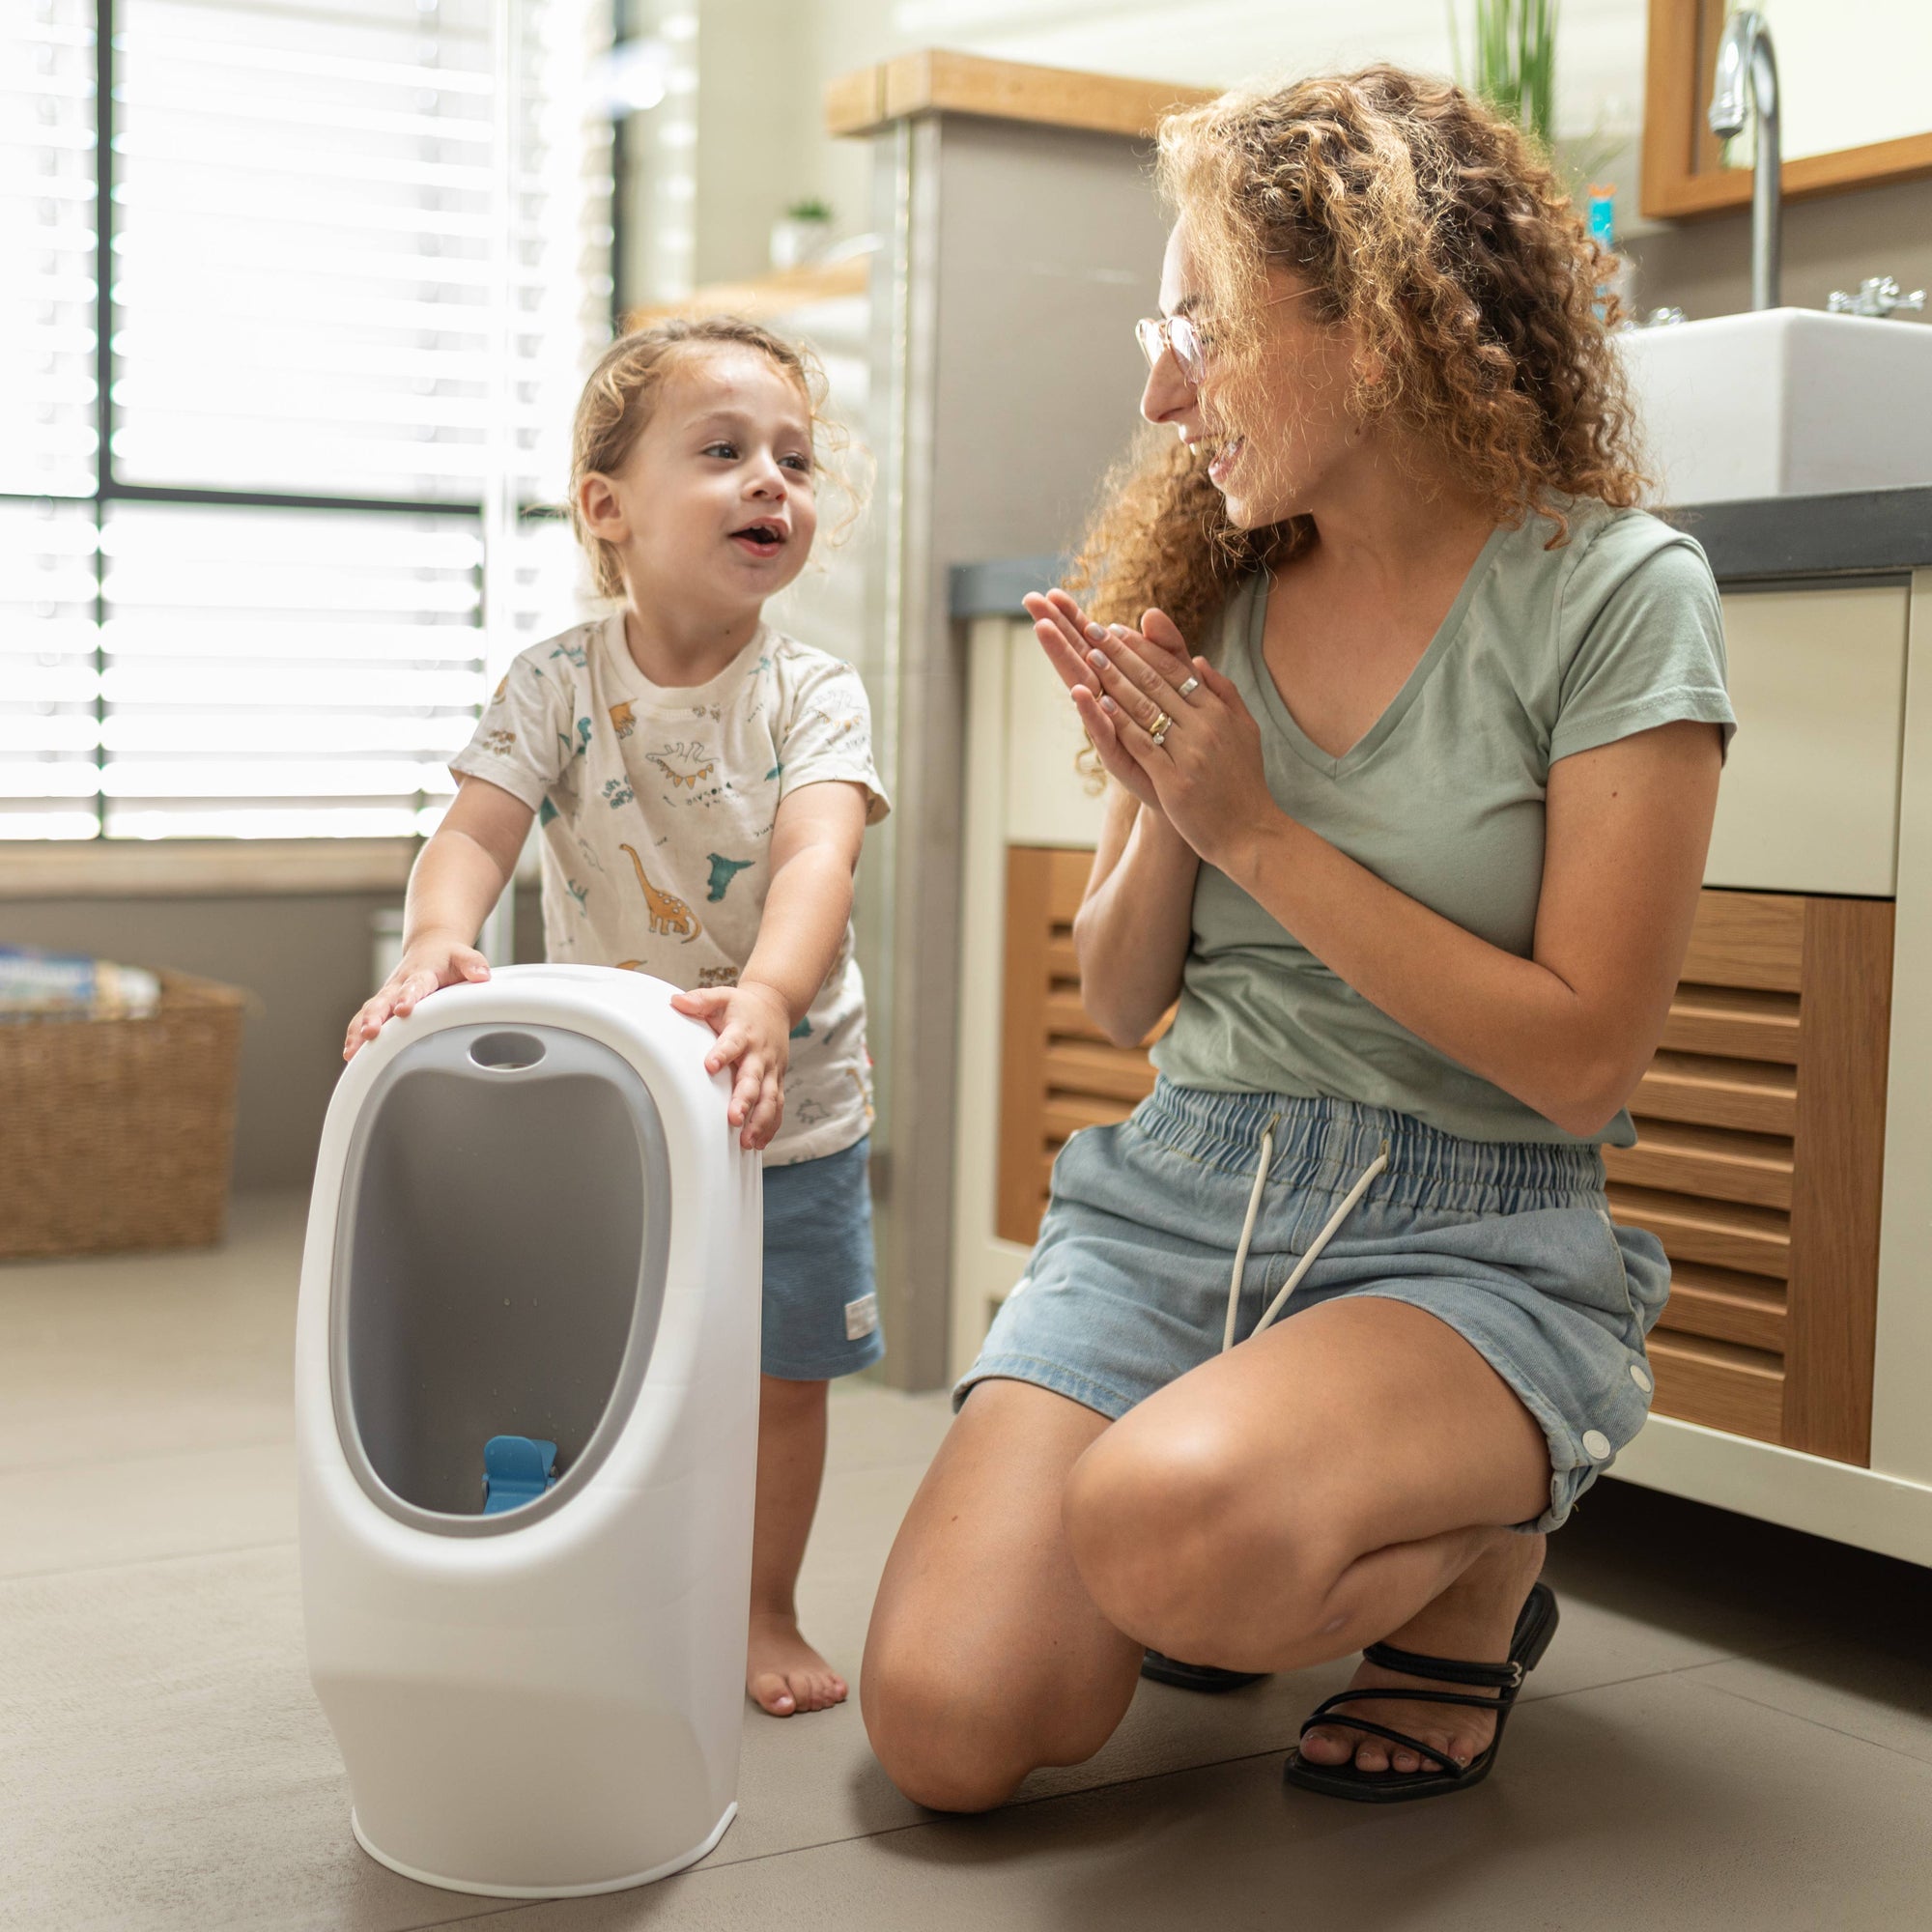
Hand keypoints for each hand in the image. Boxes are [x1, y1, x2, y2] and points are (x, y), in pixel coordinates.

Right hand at [344, 936, 488, 1059]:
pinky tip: (350, 1053)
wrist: (431, 947)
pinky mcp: (382, 1003)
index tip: (403, 1009)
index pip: (414, 985)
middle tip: (369, 1033)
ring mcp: (388, 994)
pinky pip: (363, 1017)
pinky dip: (355, 1033)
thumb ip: (474, 964)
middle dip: (375, 1017)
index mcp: (421, 973)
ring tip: (352, 1051)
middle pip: (383, 1001)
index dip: (408, 996)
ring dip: (359, 1029)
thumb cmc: (448, 957)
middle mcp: (399, 984)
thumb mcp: (464, 955)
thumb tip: (482, 976)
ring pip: (369, 1011)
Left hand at [670, 979, 790, 1149]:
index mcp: (743, 1033)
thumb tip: (676, 1002)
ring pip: (770, 1098)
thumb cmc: (743, 1006)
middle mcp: (759, 1054)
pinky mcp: (777, 1081)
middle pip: (754, 1079)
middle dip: (745, 1099)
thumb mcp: (721, 996)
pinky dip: (770, 1125)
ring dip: (760, 1120)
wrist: (776, 1006)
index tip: (710, 1066)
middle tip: (734, 1118)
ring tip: (747, 1141)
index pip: (732, 1044)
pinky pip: (777, 1105)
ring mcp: (771, 1070)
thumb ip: (700, 1000)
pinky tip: (759, 1143)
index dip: (722, 1054)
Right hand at [1024, 588, 1197, 815]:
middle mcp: (1105, 703)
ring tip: (1044, 630)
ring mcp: (1107, 727)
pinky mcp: (1118, 755)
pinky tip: (1079, 691)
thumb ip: (1167, 649)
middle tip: (1032, 601)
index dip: (1073, 619)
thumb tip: (1149, 612)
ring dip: (1063, 658)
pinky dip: (1091, 711)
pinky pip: (1102, 730)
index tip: (1053, 593)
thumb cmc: (1180, 734)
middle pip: (1077, 658)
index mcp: (1117, 683)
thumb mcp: (1178, 682)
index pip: (1091, 644)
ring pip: (1082, 687)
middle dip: (1056, 629)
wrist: (1194, 786)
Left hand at [1078, 609, 1277, 871]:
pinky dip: (1120, 721)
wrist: (1249, 833)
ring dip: (1115, 679)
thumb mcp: (1245, 731)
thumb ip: (1224, 693)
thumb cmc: (1243, 783)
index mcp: (1220, 712)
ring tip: (1091, 657)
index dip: (1146, 648)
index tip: (1121, 630)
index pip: (1177, 670)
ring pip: (1146, 707)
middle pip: (1157, 682)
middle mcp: (1206, 726)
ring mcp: (1191, 753)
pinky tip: (1100, 703)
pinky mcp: (1174, 781)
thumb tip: (1200, 661)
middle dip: (1124, 654)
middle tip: (1096, 631)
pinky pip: (1142, 744)